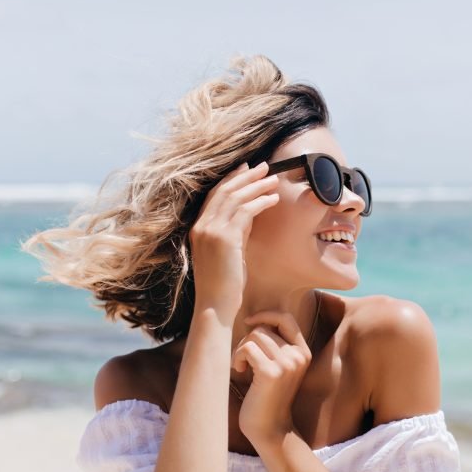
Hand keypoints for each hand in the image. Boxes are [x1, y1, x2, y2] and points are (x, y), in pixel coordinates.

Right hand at [188, 161, 280, 315]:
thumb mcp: (228, 252)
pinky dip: (260, 201)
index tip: (245, 168)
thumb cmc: (225, 285)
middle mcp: (201, 226)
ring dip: (256, 185)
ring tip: (273, 178)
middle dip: (245, 176)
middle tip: (263, 166)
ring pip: (235, 197)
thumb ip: (235, 232)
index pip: (214, 195)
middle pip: (224, 190)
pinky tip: (273, 198)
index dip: (231, 179)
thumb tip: (249, 215)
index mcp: (198, 228)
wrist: (215, 306)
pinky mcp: (224, 238)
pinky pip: (245, 211)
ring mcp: (210, 231)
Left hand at [232, 310, 312, 445]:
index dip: (266, 316)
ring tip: (242, 367)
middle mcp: (298, 356)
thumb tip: (253, 321)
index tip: (249, 324)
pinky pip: (247, 348)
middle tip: (244, 360)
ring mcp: (287, 363)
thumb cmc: (267, 397)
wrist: (271, 429)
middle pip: (264, 328)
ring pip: (255, 335)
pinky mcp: (271, 372)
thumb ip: (275, 345)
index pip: (286, 318)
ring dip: (241, 349)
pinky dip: (237, 358)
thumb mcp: (278, 367)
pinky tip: (239, 372)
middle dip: (247, 340)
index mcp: (303, 352)